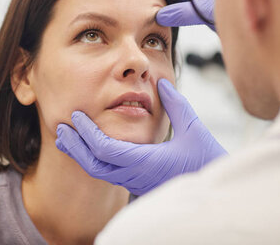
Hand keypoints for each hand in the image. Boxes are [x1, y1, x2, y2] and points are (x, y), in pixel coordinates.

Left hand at [55, 79, 226, 195]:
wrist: (219, 196)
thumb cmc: (210, 162)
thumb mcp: (194, 129)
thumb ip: (175, 104)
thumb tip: (160, 82)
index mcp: (145, 163)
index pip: (104, 150)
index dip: (87, 133)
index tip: (76, 116)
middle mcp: (135, 176)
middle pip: (94, 165)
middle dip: (75, 147)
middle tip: (60, 129)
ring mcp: (136, 183)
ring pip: (99, 172)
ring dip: (81, 154)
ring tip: (67, 138)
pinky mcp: (139, 184)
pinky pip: (109, 174)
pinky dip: (94, 160)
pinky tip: (89, 148)